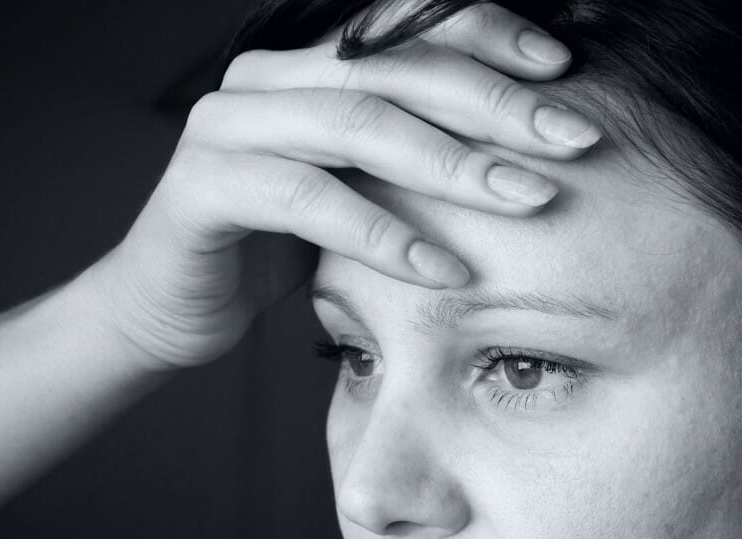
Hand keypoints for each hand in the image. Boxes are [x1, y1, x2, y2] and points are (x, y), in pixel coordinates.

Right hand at [88, 3, 600, 370]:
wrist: (171, 306)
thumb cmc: (274, 248)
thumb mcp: (351, 192)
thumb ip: (404, 158)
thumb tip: (520, 150)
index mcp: (303, 67)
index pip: (404, 27)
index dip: (488, 37)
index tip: (564, 72)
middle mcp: (264, 79)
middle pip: (392, 67)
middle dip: (493, 103)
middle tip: (570, 140)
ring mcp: (226, 127)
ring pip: (354, 123)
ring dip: (452, 164)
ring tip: (526, 198)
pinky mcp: (203, 189)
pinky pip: (307, 199)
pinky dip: (383, 235)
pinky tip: (444, 269)